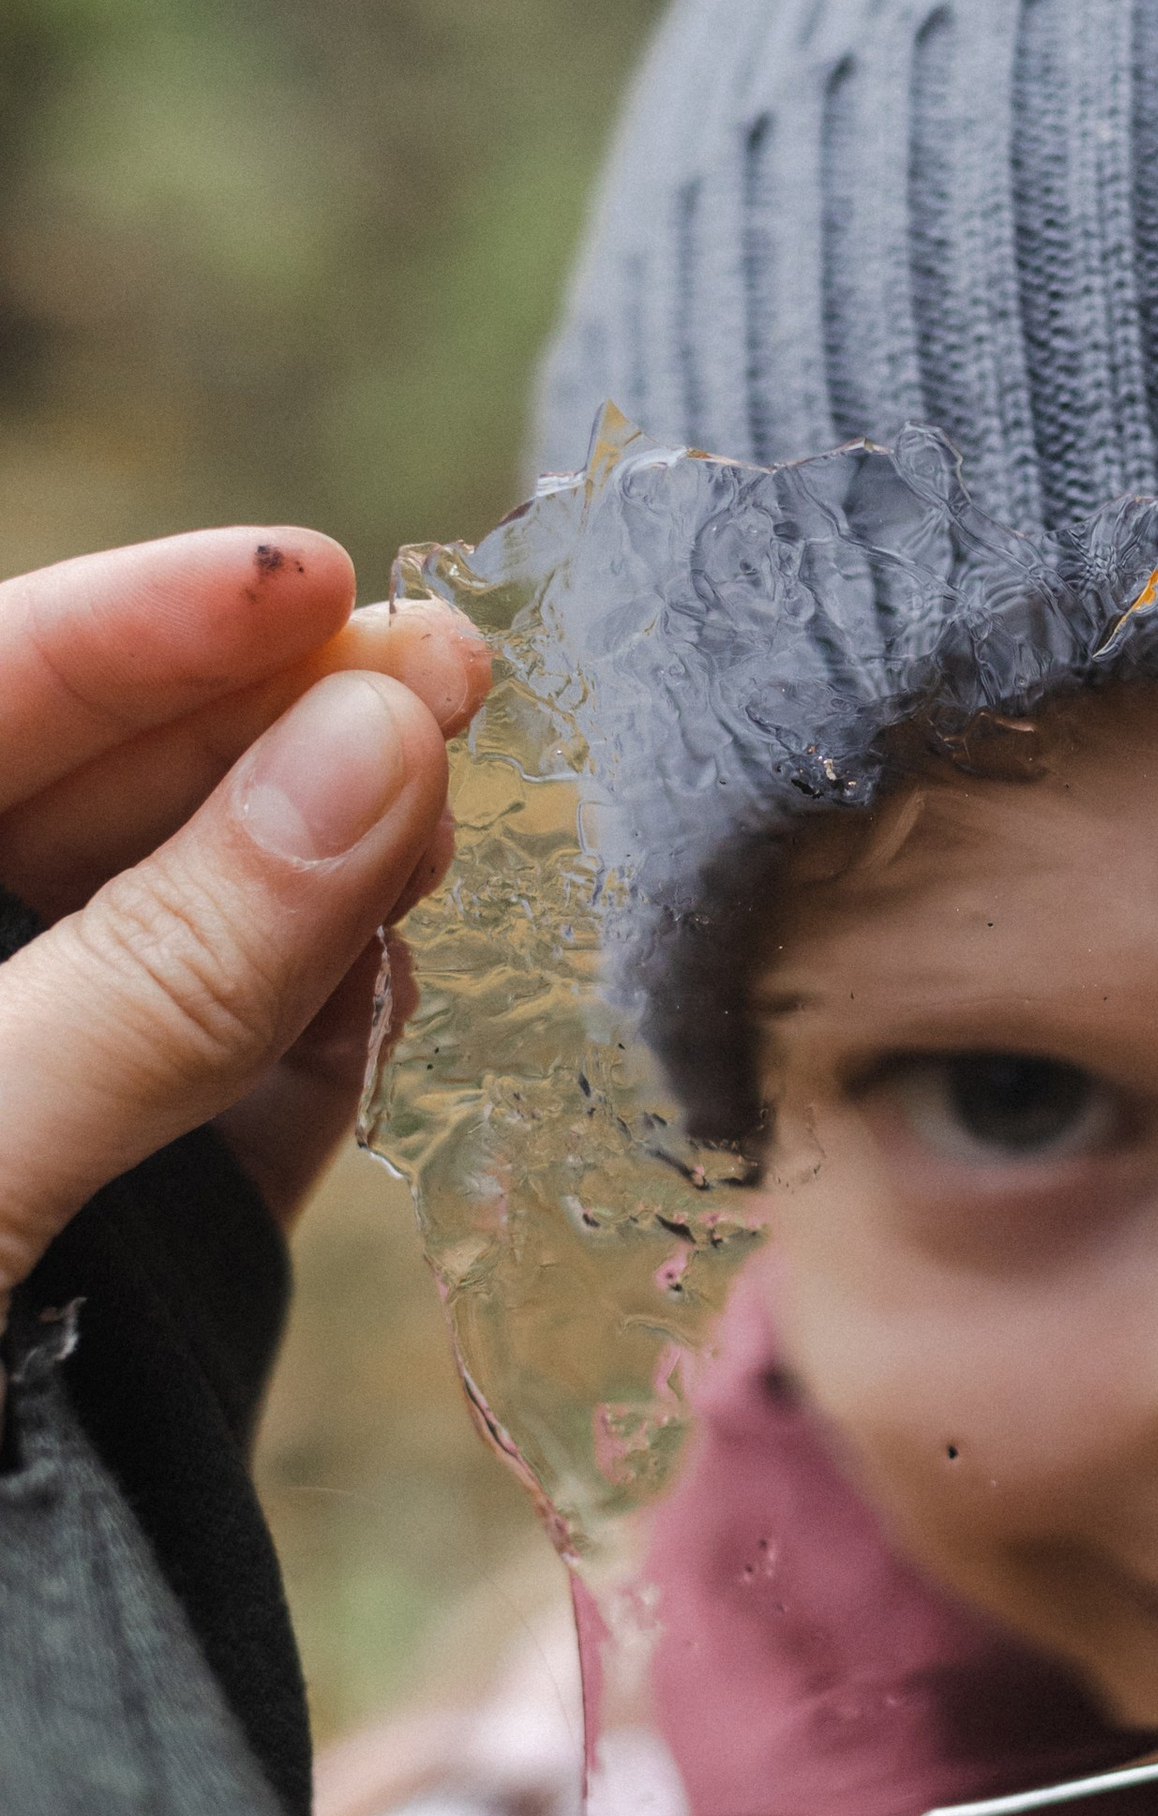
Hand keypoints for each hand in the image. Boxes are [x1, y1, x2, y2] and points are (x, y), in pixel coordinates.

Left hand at [0, 528, 486, 1285]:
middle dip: (276, 731)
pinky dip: (326, 1028)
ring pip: (194, 932)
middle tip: (453, 678)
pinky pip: (241, 1092)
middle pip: (106, 798)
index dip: (143, 616)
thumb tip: (379, 742)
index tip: (318, 574)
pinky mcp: (131, 1241)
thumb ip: (163, 965)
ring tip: (434, 827)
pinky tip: (390, 976)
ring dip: (327, 872)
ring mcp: (46, 1104)